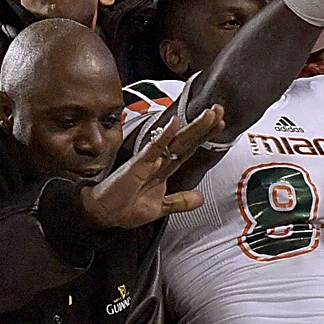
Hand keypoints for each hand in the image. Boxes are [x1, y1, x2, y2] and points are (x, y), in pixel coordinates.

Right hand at [82, 105, 224, 229]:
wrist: (103, 214)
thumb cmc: (125, 208)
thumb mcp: (160, 208)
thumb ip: (179, 201)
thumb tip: (200, 198)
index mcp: (164, 169)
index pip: (188, 149)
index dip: (204, 137)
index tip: (220, 124)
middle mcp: (159, 161)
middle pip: (186, 140)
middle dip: (204, 126)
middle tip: (220, 109)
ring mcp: (149, 160)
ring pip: (175, 140)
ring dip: (193, 127)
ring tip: (210, 114)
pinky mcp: (137, 164)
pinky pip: (153, 148)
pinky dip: (164, 135)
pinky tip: (175, 123)